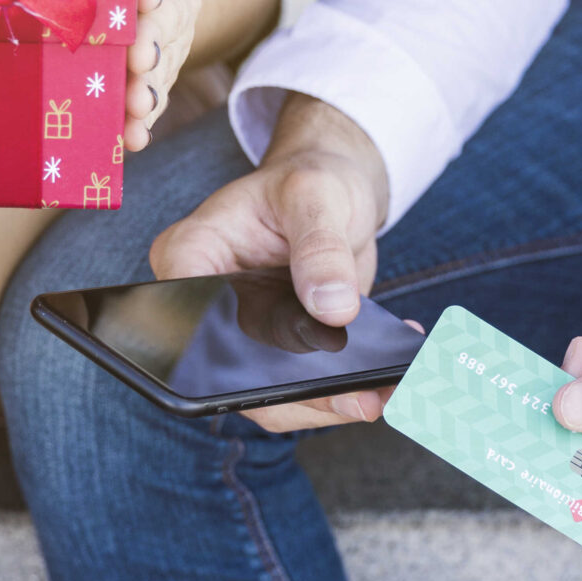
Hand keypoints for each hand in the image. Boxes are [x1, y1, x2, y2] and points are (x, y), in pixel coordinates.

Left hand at [122, 0, 199, 152]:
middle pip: (169, 18)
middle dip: (155, 40)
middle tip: (138, 59)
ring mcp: (162, 37)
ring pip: (163, 63)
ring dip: (150, 87)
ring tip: (135, 105)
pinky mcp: (145, 70)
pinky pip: (150, 94)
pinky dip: (142, 118)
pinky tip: (131, 137)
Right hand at [150, 94, 392, 431]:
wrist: (335, 187)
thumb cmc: (312, 178)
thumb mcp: (316, 196)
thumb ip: (321, 249)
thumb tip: (334, 309)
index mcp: (190, 256)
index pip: (193, 320)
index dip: (235, 357)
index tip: (296, 373)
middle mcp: (208, 303)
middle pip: (233, 372)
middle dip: (300, 396)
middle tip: (361, 401)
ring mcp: (244, 331)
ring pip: (272, 393)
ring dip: (330, 401)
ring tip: (386, 393)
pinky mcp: (281, 348)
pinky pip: (305, 383)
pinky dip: (348, 386)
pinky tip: (390, 375)